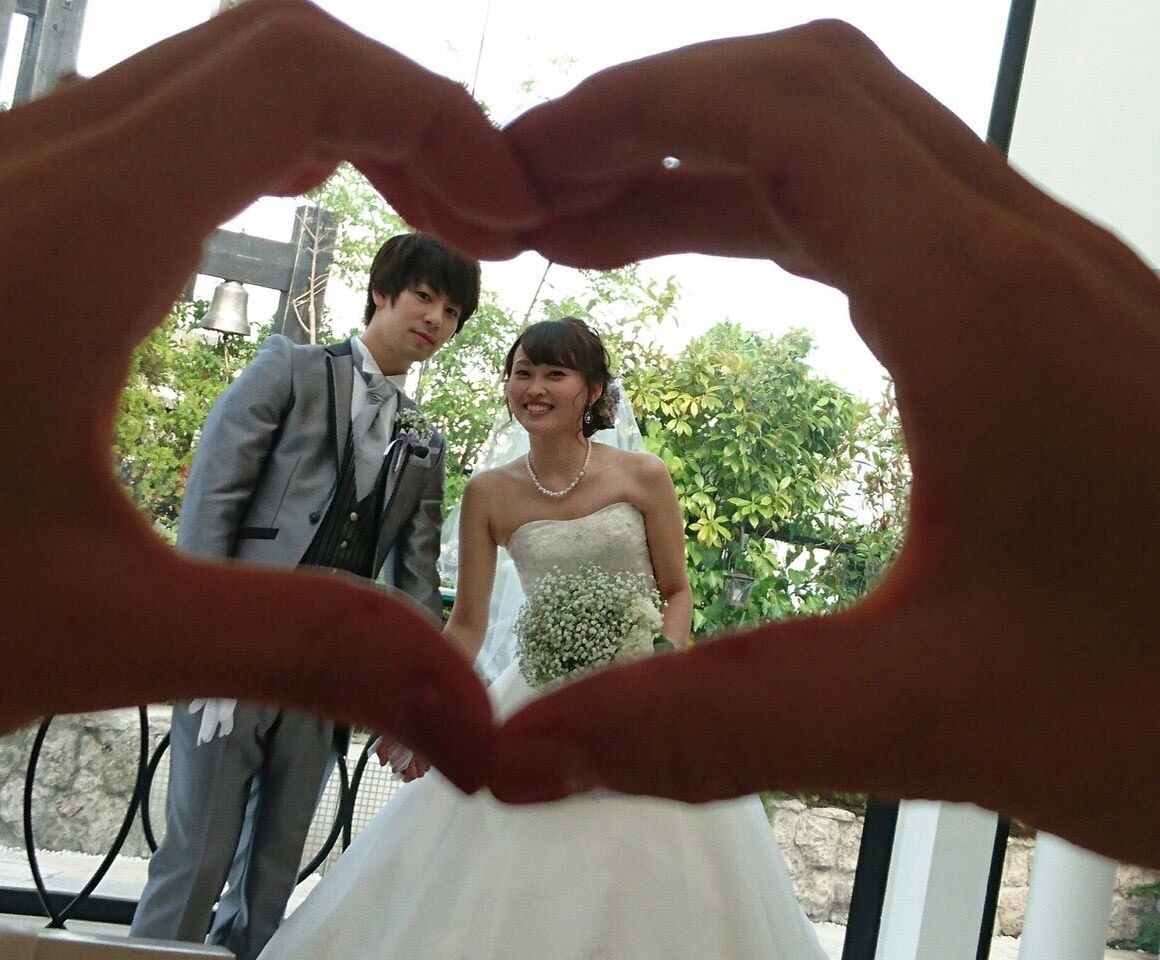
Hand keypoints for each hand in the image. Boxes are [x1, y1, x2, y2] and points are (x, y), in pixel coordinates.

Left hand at [0, 0, 545, 791]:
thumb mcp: (85, 629)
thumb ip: (304, 651)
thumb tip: (471, 721)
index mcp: (64, 230)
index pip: (297, 68)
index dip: (433, 115)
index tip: (508, 218)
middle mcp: (17, 161)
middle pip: (258, 46)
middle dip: (401, 115)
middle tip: (481, 224)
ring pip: (192, 75)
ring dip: (326, 125)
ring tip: (410, 222)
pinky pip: (131, 123)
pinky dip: (244, 146)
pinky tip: (267, 223)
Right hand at [493, 22, 1159, 865]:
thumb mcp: (935, 717)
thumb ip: (717, 725)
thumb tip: (532, 752)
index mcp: (985, 307)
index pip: (781, 111)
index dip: (629, 112)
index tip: (521, 164)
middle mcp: (1026, 257)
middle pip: (811, 97)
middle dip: (652, 124)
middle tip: (534, 195)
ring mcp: (1055, 282)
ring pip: (858, 149)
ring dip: (717, 168)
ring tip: (598, 231)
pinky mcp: (1065, 324)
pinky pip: (903, 215)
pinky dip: (791, 215)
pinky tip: (750, 271)